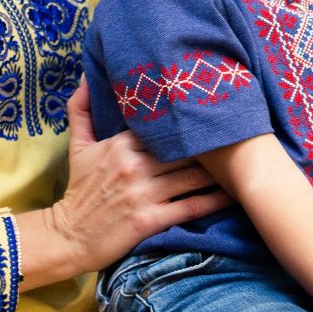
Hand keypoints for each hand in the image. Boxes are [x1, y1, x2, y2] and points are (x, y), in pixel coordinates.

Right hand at [16, 77, 230, 288]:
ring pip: (192, 176)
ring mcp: (144, 193)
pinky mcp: (151, 220)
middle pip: (184, 149)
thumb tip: (86, 75)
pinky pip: (191, 206)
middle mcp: (134, 165)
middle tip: (239, 137)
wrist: (69, 236)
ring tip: (243, 162)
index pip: (162, 126)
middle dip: (211, 144)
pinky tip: (233, 195)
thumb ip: (81, 107)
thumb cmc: (78, 188)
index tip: (213, 113)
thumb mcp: (77, 145)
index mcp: (121, 143)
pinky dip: (214, 201)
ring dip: (219, 171)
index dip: (189, 121)